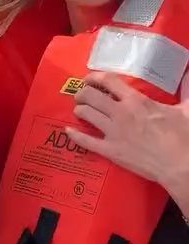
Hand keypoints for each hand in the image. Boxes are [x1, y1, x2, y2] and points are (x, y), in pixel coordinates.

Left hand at [67, 71, 188, 200]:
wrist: (181, 166)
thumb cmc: (185, 137)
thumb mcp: (187, 109)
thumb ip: (187, 89)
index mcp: (136, 101)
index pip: (107, 80)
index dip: (94, 77)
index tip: (90, 79)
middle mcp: (120, 113)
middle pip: (90, 95)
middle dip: (82, 93)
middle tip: (82, 94)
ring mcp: (113, 132)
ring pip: (85, 113)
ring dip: (79, 109)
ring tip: (79, 109)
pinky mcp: (111, 151)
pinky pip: (86, 141)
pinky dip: (74, 135)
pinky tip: (68, 130)